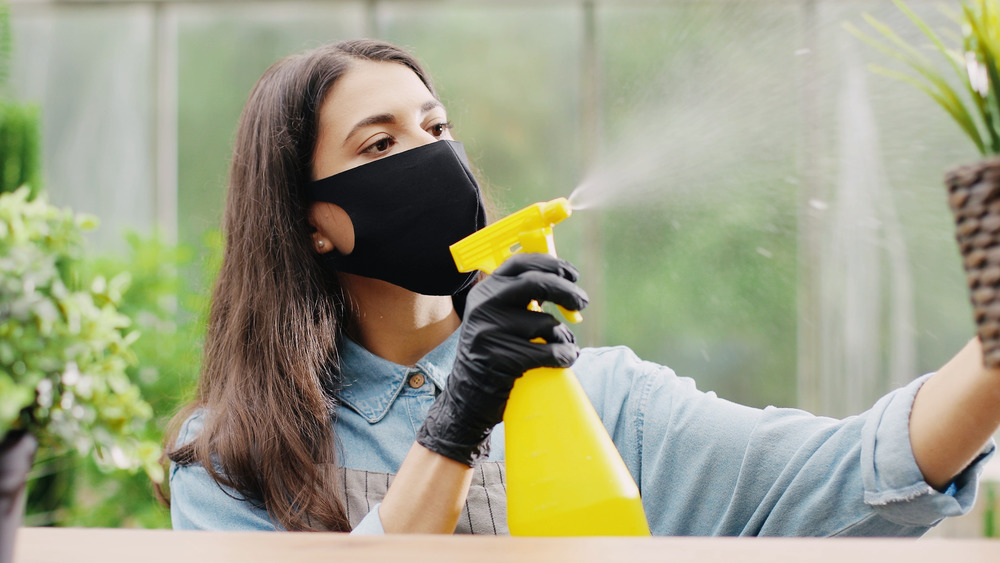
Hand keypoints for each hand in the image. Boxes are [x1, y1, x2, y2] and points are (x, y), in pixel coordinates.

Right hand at [416, 253, 588, 465]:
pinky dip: (565, 356)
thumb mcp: (495, 317)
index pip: (520, 262)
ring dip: (564, 336)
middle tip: (582, 301)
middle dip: (567, 291)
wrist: (467, 395)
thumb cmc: (493, 353)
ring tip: (562, 346)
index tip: (572, 274)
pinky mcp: (501, 358)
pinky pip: (549, 352)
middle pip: (537, 284)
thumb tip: (564, 282)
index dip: (551, 264)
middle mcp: (484, 306)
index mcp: (485, 291)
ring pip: (547, 324)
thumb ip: (519, 298)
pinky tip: (565, 359)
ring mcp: (490, 332)